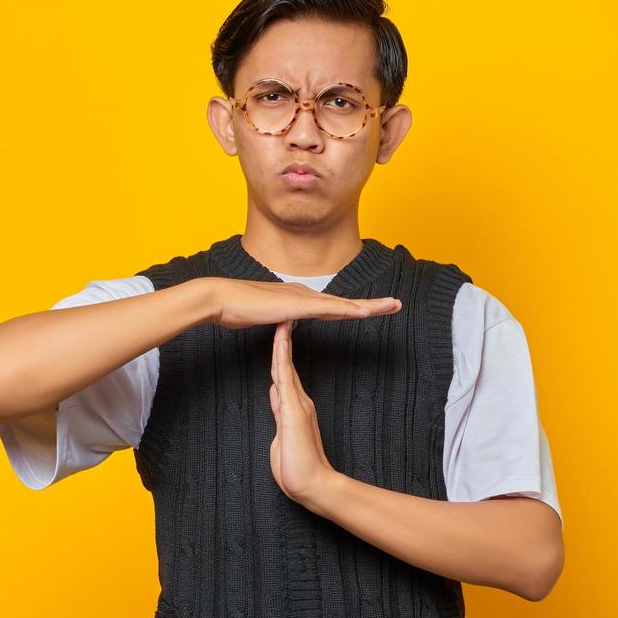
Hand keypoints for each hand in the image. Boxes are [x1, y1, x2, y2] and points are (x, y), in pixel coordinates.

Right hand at [208, 277, 399, 329]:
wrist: (221, 299)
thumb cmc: (236, 309)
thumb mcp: (265, 317)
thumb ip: (278, 319)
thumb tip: (284, 322)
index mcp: (299, 299)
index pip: (333, 306)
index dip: (354, 308)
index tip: (372, 311)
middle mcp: (305, 294)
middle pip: (345, 302)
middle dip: (372, 304)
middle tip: (396, 304)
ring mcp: (302, 298)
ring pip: (343, 304)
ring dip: (369, 305)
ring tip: (392, 306)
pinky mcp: (297, 305)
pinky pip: (329, 309)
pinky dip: (349, 310)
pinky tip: (365, 312)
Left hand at [268, 319, 341, 510]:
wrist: (312, 485)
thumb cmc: (297, 468)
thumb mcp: (283, 435)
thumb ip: (279, 413)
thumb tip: (274, 394)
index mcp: (294, 407)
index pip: (284, 374)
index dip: (279, 353)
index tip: (277, 333)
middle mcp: (298, 401)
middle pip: (285, 365)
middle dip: (282, 340)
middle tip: (282, 315)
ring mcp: (296, 404)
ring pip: (285, 367)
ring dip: (282, 343)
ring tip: (281, 319)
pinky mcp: (293, 410)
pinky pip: (285, 378)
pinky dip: (282, 358)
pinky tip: (280, 342)